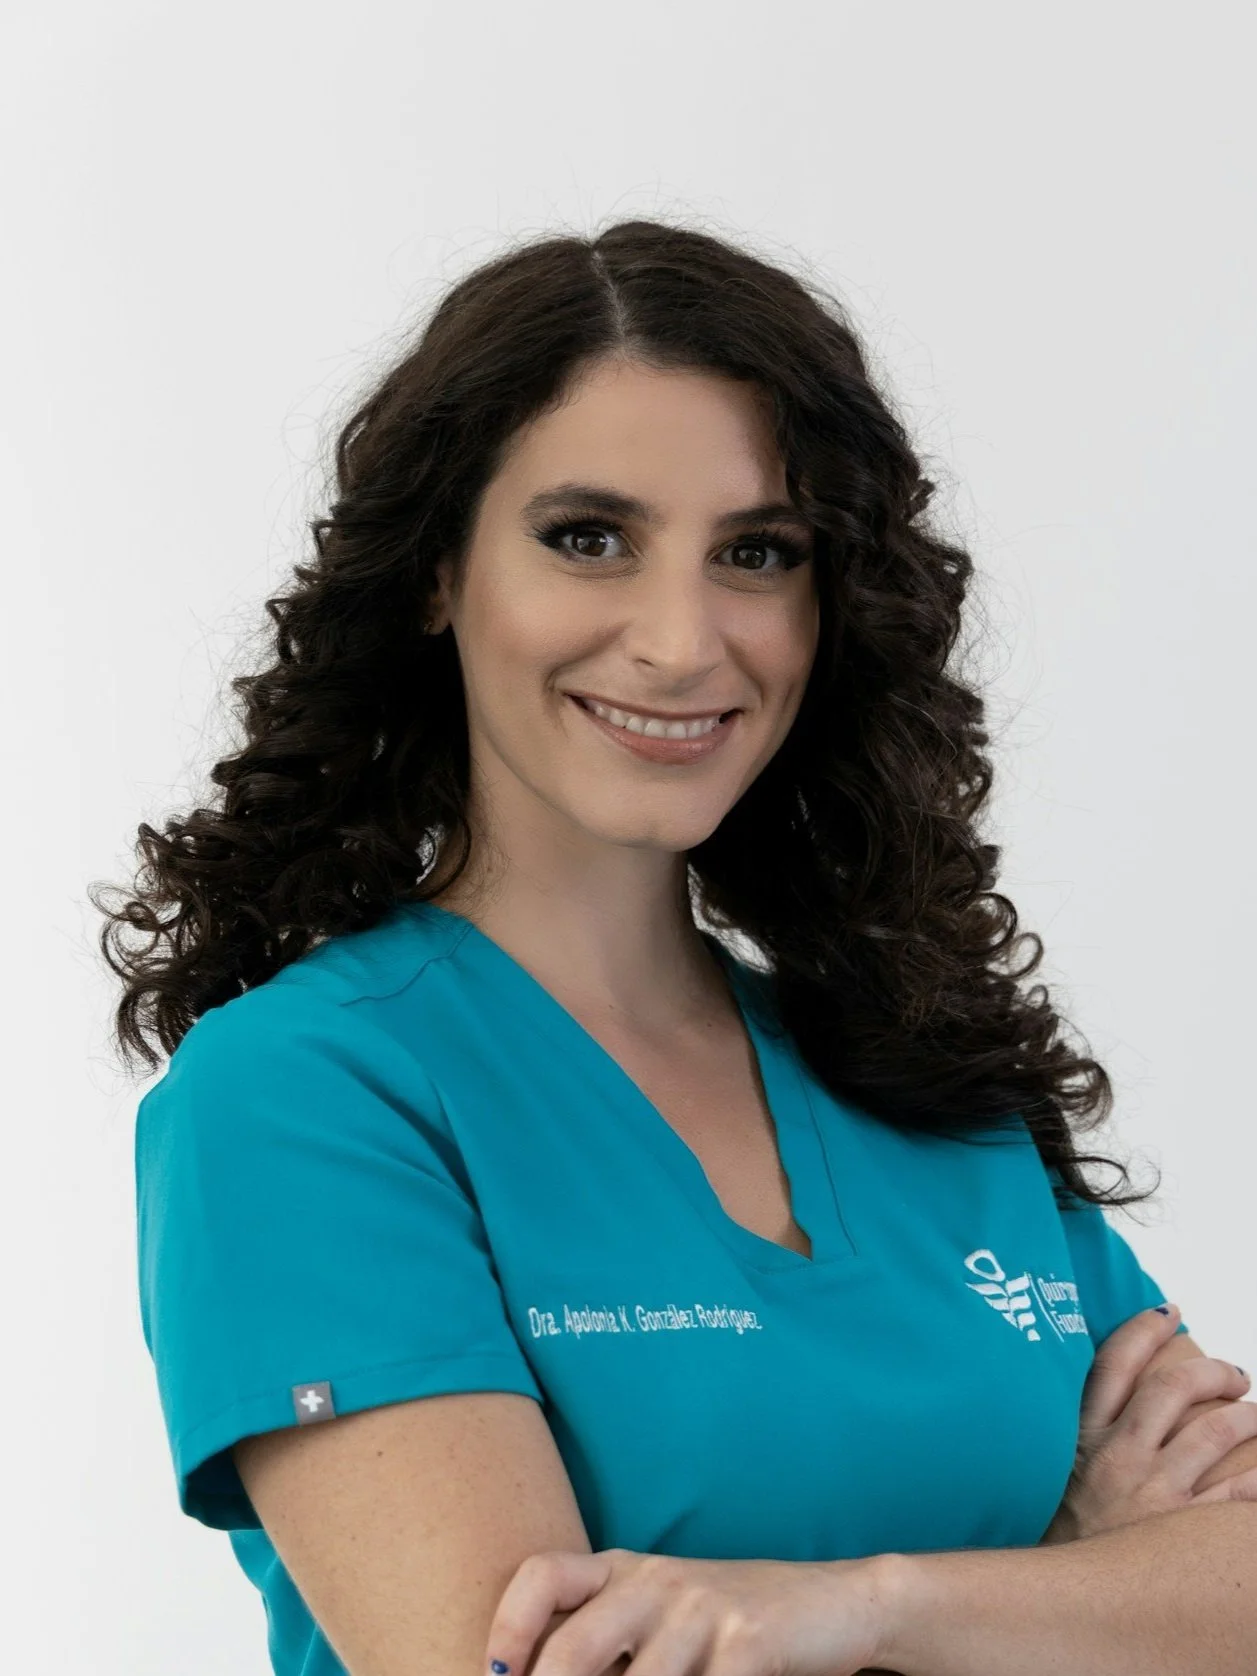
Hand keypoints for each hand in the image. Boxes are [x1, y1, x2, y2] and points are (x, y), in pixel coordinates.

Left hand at [482, 1547, 893, 1675]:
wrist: (835, 1605)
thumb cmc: (730, 1628)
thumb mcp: (662, 1620)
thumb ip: (608, 1645)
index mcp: (625, 1571)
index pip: (544, 1575)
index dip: (510, 1626)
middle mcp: (656, 1580)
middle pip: (574, 1646)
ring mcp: (704, 1609)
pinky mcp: (751, 1641)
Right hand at [1041, 1302, 1256, 1543]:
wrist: (1062, 1598)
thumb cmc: (1059, 1532)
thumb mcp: (1052, 1471)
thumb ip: (1074, 1435)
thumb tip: (1099, 1404)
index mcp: (1083, 1434)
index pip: (1114, 1363)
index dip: (1143, 1329)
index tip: (1167, 1312)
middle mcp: (1120, 1454)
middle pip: (1173, 1389)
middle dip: (1211, 1370)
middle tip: (1233, 1373)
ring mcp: (1154, 1490)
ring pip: (1213, 1432)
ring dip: (1246, 1415)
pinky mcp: (1182, 1529)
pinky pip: (1237, 1495)